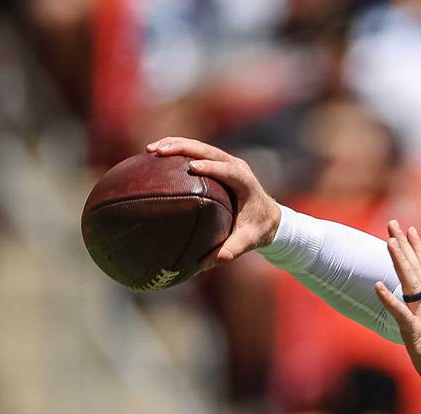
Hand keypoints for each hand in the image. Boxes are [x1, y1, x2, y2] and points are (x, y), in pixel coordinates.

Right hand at [146, 137, 281, 269]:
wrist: (269, 217)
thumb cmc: (257, 230)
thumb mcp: (248, 242)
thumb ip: (231, 250)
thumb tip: (207, 263)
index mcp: (246, 184)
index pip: (230, 171)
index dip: (212, 167)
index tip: (192, 167)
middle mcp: (237, 168)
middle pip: (210, 151)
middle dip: (184, 148)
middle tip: (160, 151)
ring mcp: (227, 162)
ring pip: (201, 147)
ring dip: (176, 144)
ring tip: (151, 149)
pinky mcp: (219, 162)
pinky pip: (197, 152)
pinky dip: (177, 150)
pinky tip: (155, 155)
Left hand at [373, 220, 420, 389]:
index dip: (417, 250)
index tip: (410, 232)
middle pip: (416, 269)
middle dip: (404, 244)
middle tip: (394, 223)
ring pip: (410, 283)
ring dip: (399, 261)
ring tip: (389, 241)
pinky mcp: (415, 333)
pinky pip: (400, 313)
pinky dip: (389, 299)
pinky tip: (377, 286)